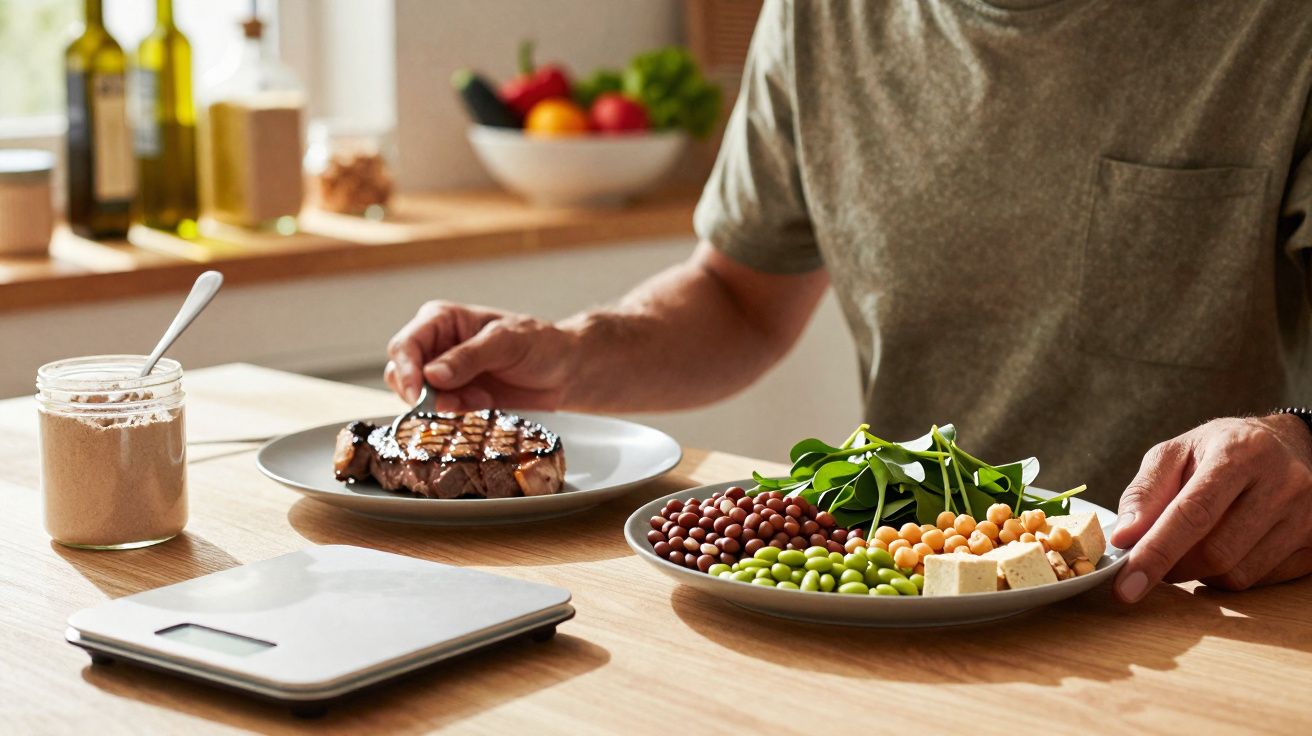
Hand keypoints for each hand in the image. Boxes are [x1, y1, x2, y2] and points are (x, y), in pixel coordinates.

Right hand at [384, 300, 577, 411]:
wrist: (564, 371)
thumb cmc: (540, 344)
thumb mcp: (506, 343)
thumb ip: (468, 358)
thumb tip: (431, 375)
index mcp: (442, 319)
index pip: (406, 345)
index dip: (406, 370)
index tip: (418, 395)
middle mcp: (435, 344)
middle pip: (401, 372)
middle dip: (422, 393)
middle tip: (456, 402)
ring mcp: (443, 372)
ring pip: (415, 395)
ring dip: (443, 404)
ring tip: (479, 398)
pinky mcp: (454, 395)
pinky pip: (437, 410)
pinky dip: (456, 412)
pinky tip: (484, 402)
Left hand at [1110, 414, 1311, 601]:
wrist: (1285, 446)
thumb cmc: (1219, 450)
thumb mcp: (1174, 454)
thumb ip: (1144, 493)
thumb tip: (1123, 539)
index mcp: (1240, 453)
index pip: (1193, 514)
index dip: (1156, 553)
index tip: (1126, 585)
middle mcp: (1283, 484)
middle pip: (1216, 552)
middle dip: (1172, 566)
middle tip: (1153, 560)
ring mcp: (1307, 516)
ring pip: (1237, 574)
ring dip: (1200, 573)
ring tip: (1192, 545)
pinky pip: (1260, 581)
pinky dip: (1229, 574)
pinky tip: (1227, 547)